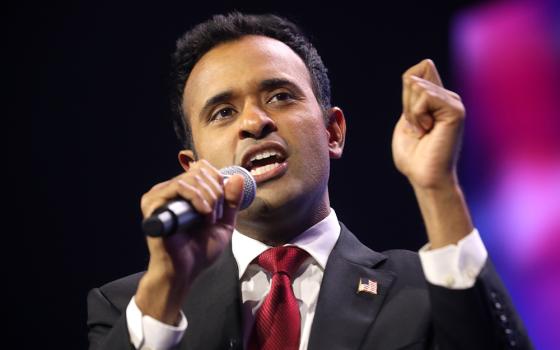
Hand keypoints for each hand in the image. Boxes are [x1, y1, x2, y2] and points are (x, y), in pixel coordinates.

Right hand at [135, 160, 244, 323]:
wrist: (185, 271)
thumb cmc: (199, 251)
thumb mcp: (224, 223)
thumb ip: (231, 201)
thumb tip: (238, 177)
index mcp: (183, 192)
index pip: (203, 168)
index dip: (218, 184)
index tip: (220, 208)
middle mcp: (168, 190)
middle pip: (200, 172)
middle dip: (216, 194)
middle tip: (214, 217)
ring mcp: (159, 196)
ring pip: (192, 177)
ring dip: (209, 198)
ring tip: (208, 219)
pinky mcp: (153, 204)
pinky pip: (180, 186)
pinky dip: (198, 198)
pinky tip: (203, 214)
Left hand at [392, 59, 472, 247]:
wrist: (424, 176)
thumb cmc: (413, 155)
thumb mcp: (406, 119)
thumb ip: (410, 96)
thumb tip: (414, 77)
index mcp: (437, 99)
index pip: (421, 68)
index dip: (407, 86)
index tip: (410, 116)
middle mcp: (448, 97)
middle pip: (414, 78)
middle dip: (406, 105)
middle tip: (417, 128)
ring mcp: (454, 103)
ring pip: (419, 87)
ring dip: (412, 113)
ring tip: (423, 131)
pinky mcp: (456, 110)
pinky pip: (425, 97)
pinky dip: (417, 115)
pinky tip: (427, 131)